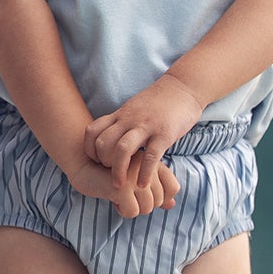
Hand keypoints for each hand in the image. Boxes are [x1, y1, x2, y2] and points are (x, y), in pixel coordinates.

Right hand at [66, 147, 179, 218]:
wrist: (84, 165)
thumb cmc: (111, 173)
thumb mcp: (135, 179)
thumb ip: (155, 191)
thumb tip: (171, 205)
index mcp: (153, 161)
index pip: (173, 189)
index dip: (160, 198)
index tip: (141, 192)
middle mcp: (147, 166)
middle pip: (159, 202)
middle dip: (141, 205)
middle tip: (126, 193)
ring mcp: (135, 175)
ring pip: (147, 208)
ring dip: (131, 208)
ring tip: (118, 194)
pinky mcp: (123, 185)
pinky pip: (132, 211)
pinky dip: (121, 210)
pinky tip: (112, 197)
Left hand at [85, 75, 201, 195]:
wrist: (183, 87)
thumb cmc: (158, 102)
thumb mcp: (133, 109)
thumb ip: (121, 122)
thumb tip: (109, 139)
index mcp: (120, 114)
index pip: (92, 131)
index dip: (89, 149)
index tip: (96, 162)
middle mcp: (129, 119)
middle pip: (104, 142)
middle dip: (102, 162)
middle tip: (108, 173)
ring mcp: (146, 126)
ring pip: (122, 149)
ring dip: (118, 171)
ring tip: (119, 186)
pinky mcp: (165, 134)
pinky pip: (150, 156)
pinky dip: (144, 173)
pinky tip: (141, 185)